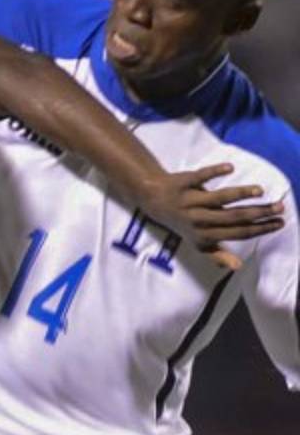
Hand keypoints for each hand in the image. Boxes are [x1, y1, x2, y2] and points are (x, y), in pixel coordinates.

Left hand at [141, 163, 284, 267]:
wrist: (153, 200)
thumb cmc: (182, 223)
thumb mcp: (197, 243)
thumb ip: (217, 254)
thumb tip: (239, 267)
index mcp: (204, 235)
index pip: (237, 233)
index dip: (259, 229)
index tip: (280, 222)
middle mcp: (197, 219)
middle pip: (233, 217)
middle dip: (258, 213)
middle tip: (279, 207)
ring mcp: (189, 201)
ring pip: (218, 197)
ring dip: (240, 193)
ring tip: (260, 190)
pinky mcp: (182, 183)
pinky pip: (199, 177)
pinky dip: (214, 171)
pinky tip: (230, 168)